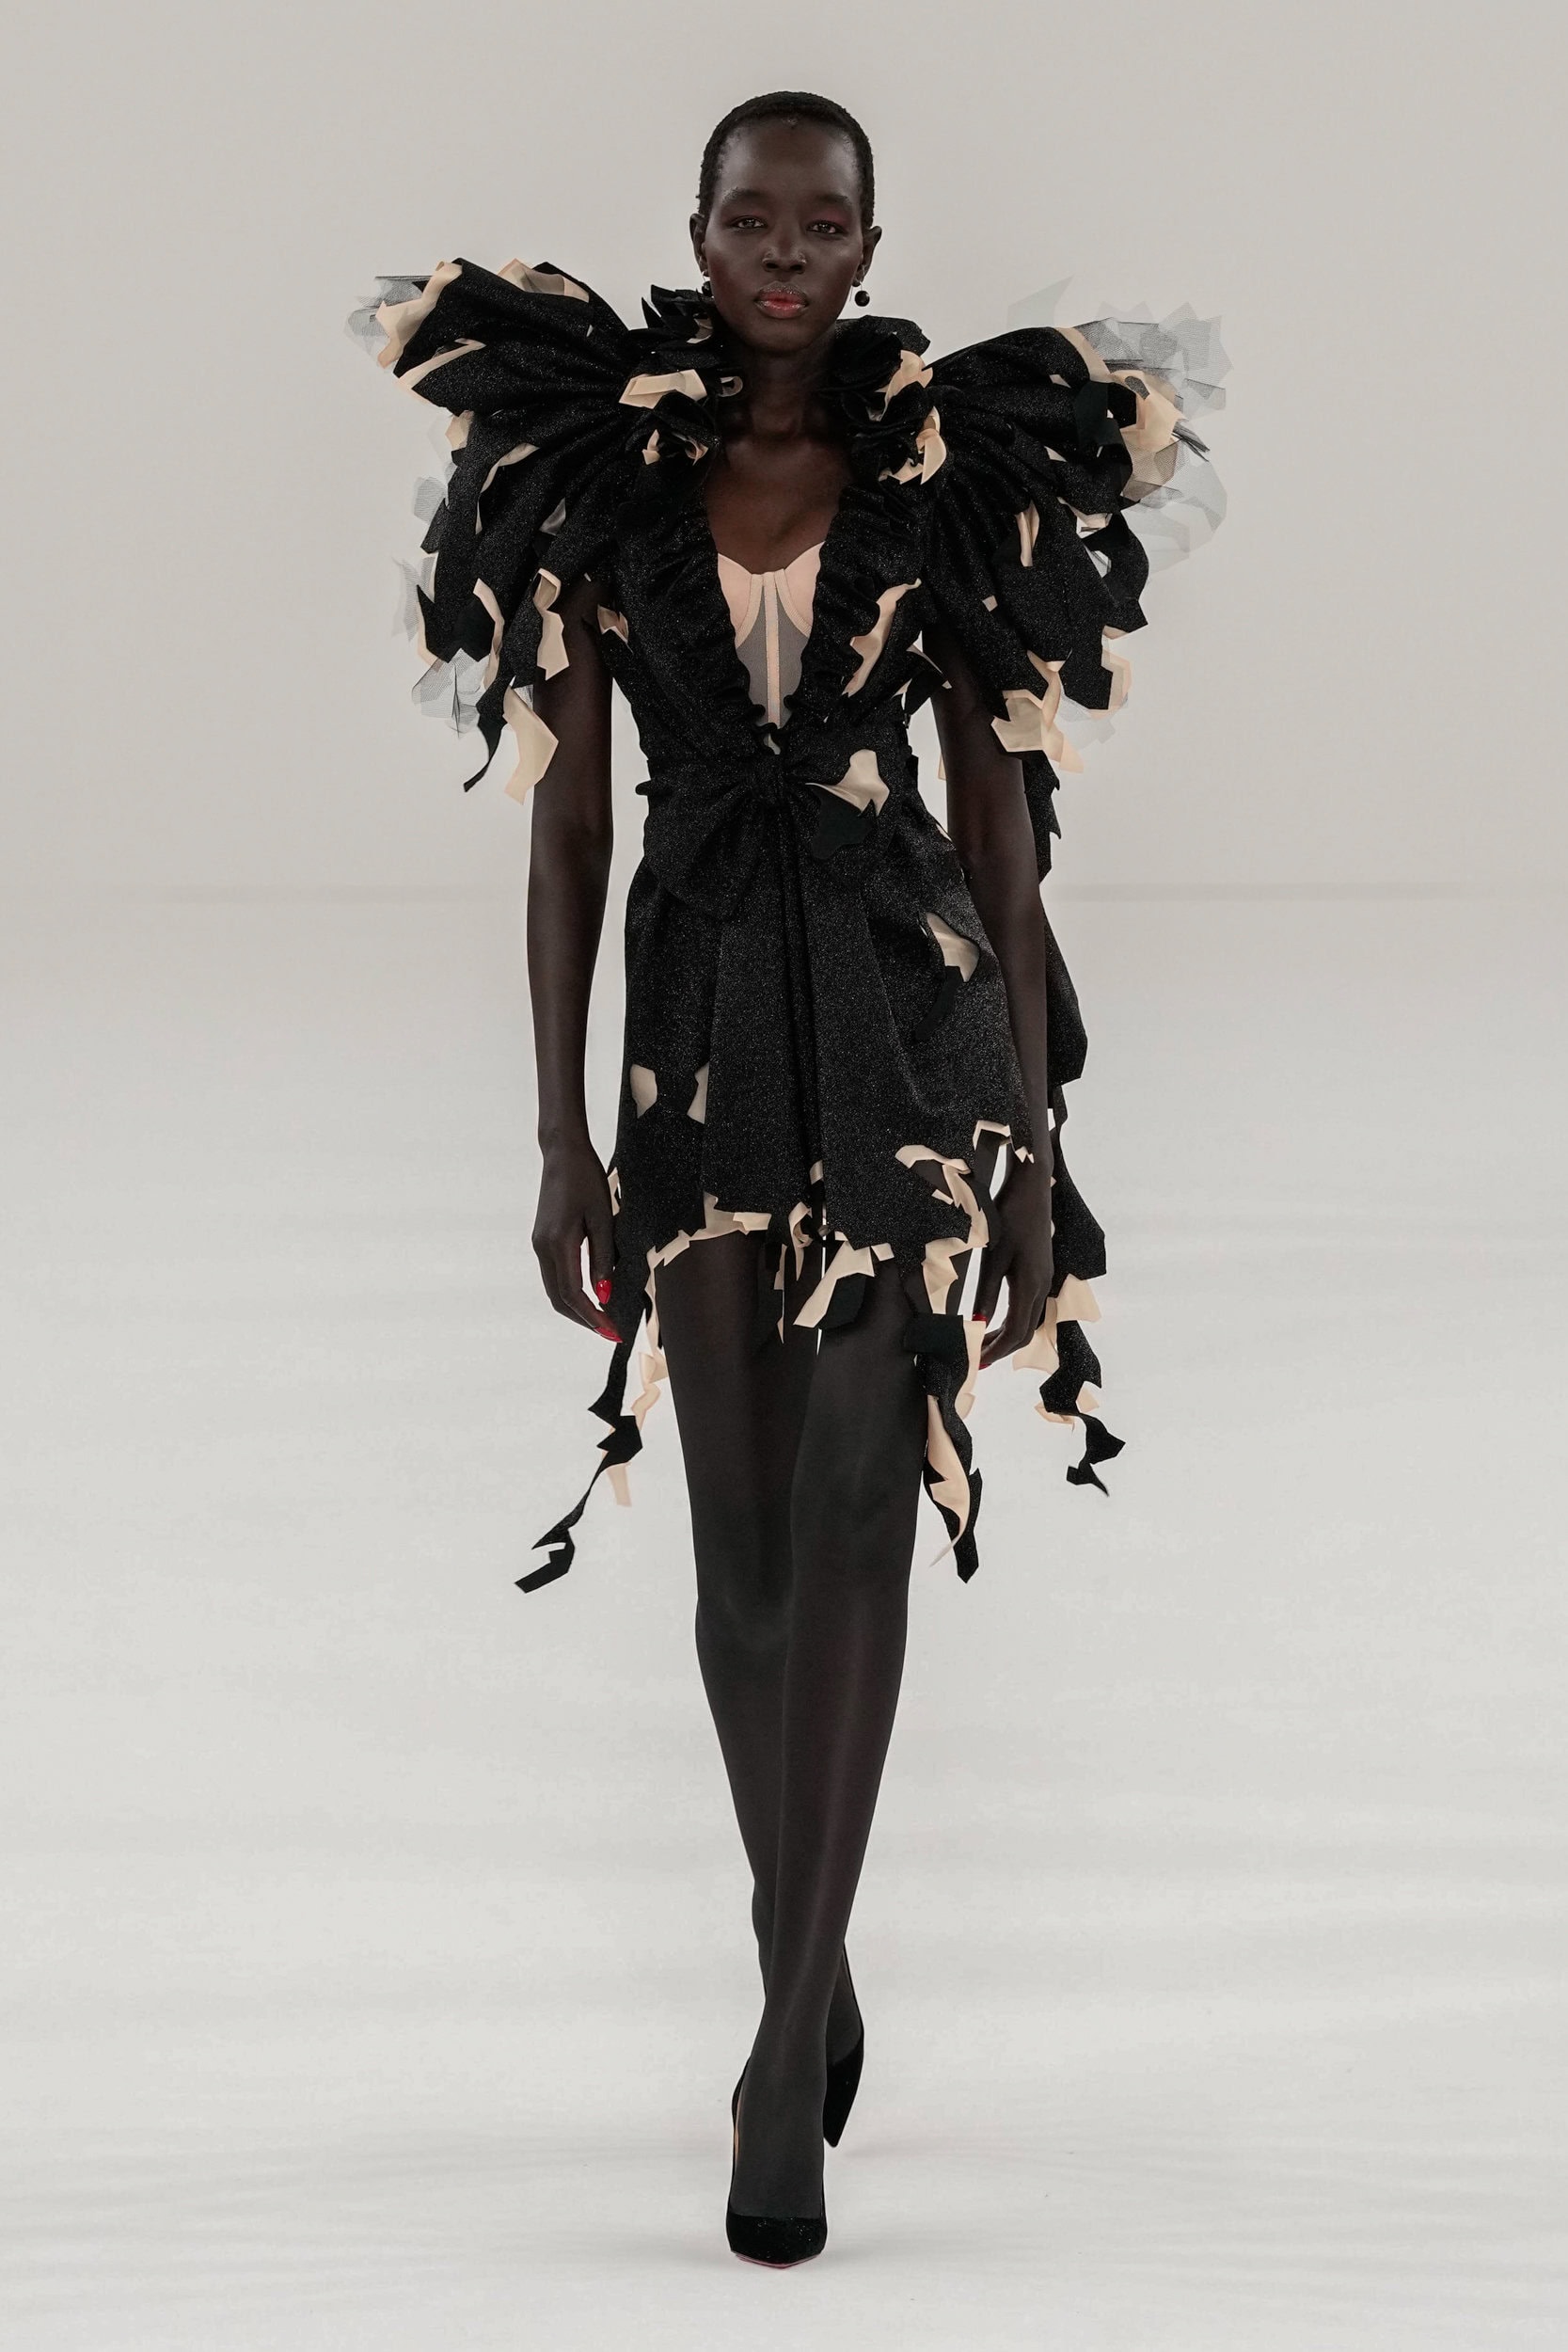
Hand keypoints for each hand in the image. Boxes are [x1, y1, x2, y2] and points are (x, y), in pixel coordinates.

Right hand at [532, 1136, 617, 1339]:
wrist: (563, 1153)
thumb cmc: (586, 1179)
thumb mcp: (603, 1217)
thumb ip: (603, 1257)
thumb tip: (604, 1293)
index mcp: (558, 1243)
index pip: (573, 1293)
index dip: (592, 1316)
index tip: (612, 1330)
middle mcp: (542, 1248)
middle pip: (558, 1299)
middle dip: (584, 1319)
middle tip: (610, 1330)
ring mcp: (539, 1244)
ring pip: (554, 1289)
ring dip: (576, 1307)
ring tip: (603, 1317)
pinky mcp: (542, 1239)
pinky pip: (554, 1275)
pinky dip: (571, 1291)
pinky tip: (591, 1293)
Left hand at [972, 1153, 1053, 1368]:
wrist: (1032, 1186)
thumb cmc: (1009, 1216)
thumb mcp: (993, 1256)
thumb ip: (986, 1292)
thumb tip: (978, 1323)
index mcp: (1031, 1284)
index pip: (1016, 1331)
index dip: (997, 1351)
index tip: (977, 1363)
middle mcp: (1042, 1285)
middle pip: (1025, 1330)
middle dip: (1002, 1348)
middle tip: (977, 1359)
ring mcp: (1045, 1277)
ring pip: (1029, 1319)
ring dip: (1007, 1334)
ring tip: (984, 1343)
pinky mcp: (1042, 1269)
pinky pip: (1029, 1305)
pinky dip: (1013, 1319)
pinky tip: (996, 1318)